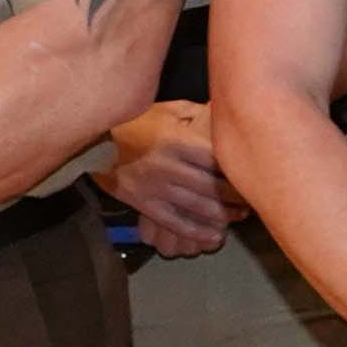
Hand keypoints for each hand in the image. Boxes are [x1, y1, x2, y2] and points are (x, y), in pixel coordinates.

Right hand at [99, 99, 236, 256]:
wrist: (96, 144)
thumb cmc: (135, 124)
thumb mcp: (165, 110)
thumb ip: (194, 113)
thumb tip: (223, 113)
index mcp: (176, 141)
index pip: (216, 159)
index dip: (236, 170)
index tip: (250, 174)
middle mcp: (168, 166)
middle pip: (212, 186)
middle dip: (235, 197)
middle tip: (251, 201)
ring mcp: (156, 188)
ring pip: (197, 207)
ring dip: (222, 215)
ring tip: (238, 218)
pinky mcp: (145, 204)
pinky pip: (176, 222)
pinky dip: (197, 231)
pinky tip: (214, 235)